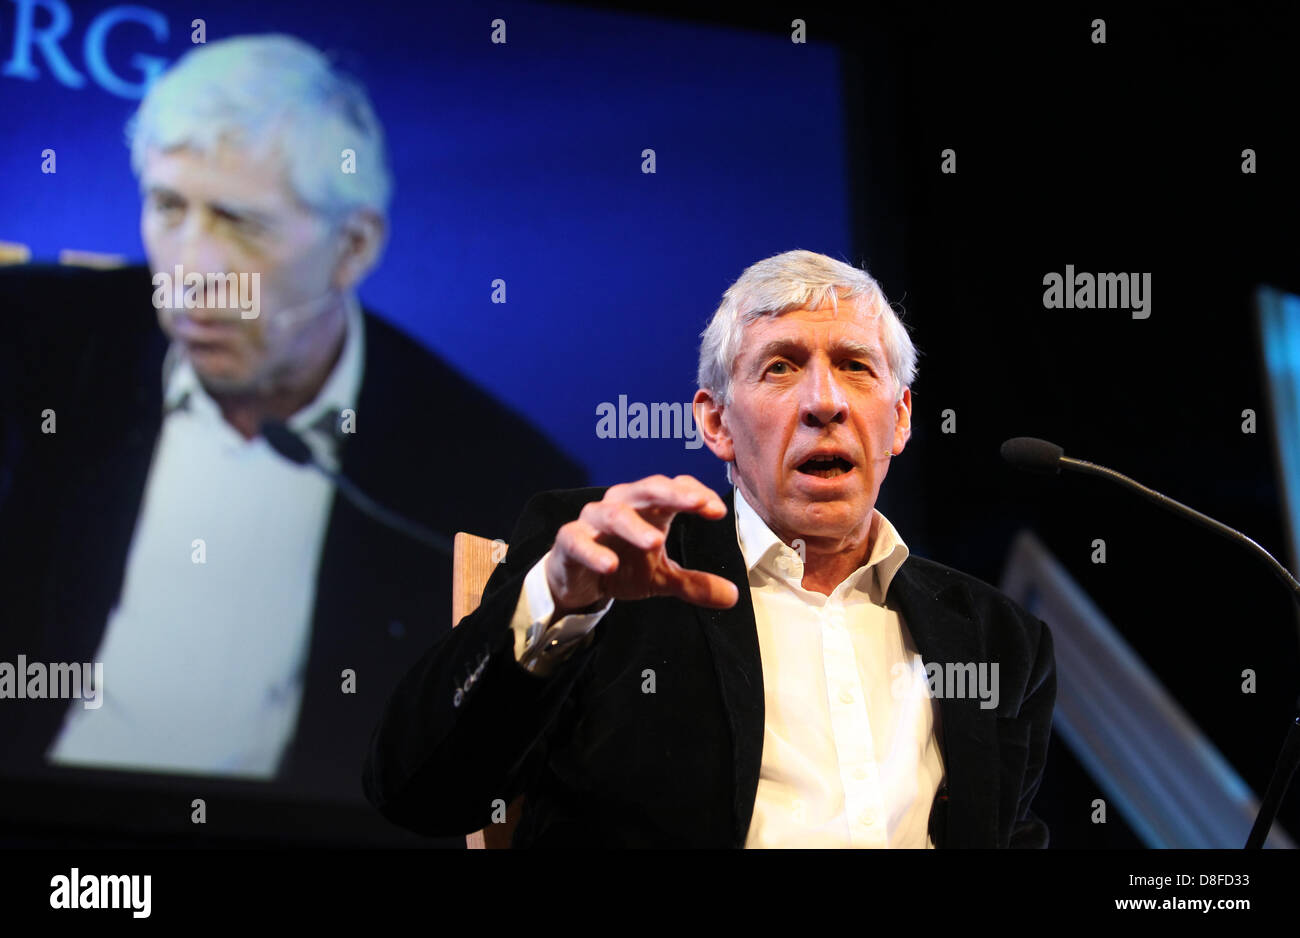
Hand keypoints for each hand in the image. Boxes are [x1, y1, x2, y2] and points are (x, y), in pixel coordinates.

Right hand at [545, 474, 739, 617]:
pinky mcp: (570, 539)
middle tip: (698, 504)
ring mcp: (594, 520)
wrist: (575, 578)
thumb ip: (694, 584)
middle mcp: (622, 504)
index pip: (675, 489)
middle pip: (648, 488)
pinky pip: (578, 539)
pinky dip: (593, 550)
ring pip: (614, 512)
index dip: (696, 494)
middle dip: (673, 494)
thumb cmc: (621, 565)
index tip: (718, 511)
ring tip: (655, 542)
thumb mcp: (661, 578)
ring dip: (635, 526)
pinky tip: (609, 565)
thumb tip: (733, 596)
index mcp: (649, 508)